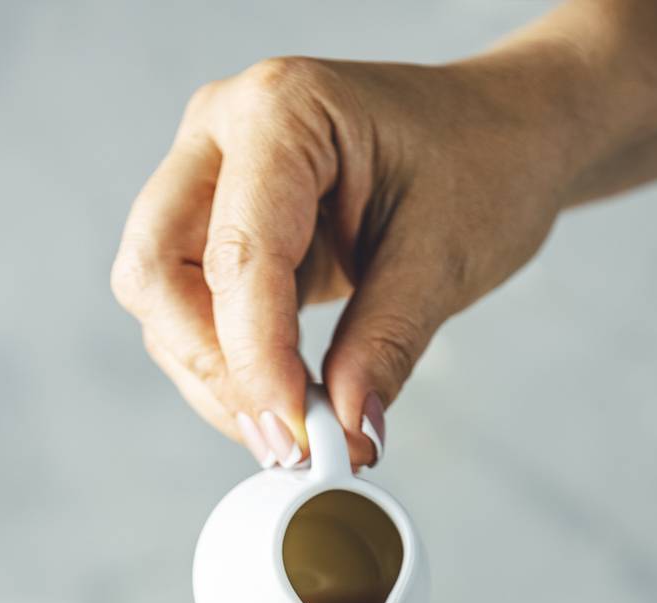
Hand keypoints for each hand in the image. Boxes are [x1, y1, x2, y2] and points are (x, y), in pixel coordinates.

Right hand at [111, 54, 572, 468]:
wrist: (500, 134)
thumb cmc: (481, 163)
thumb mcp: (446, 258)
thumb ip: (384, 345)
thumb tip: (343, 430)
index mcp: (280, 110)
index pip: (237, 254)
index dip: (256, 360)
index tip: (298, 434)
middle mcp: (222, 132)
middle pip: (156, 272)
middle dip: (212, 368)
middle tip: (285, 438)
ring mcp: (210, 176)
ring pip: (162, 303)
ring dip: (217, 380)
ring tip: (298, 430)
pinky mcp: (218, 225)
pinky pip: (191, 313)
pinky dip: (230, 370)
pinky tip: (287, 403)